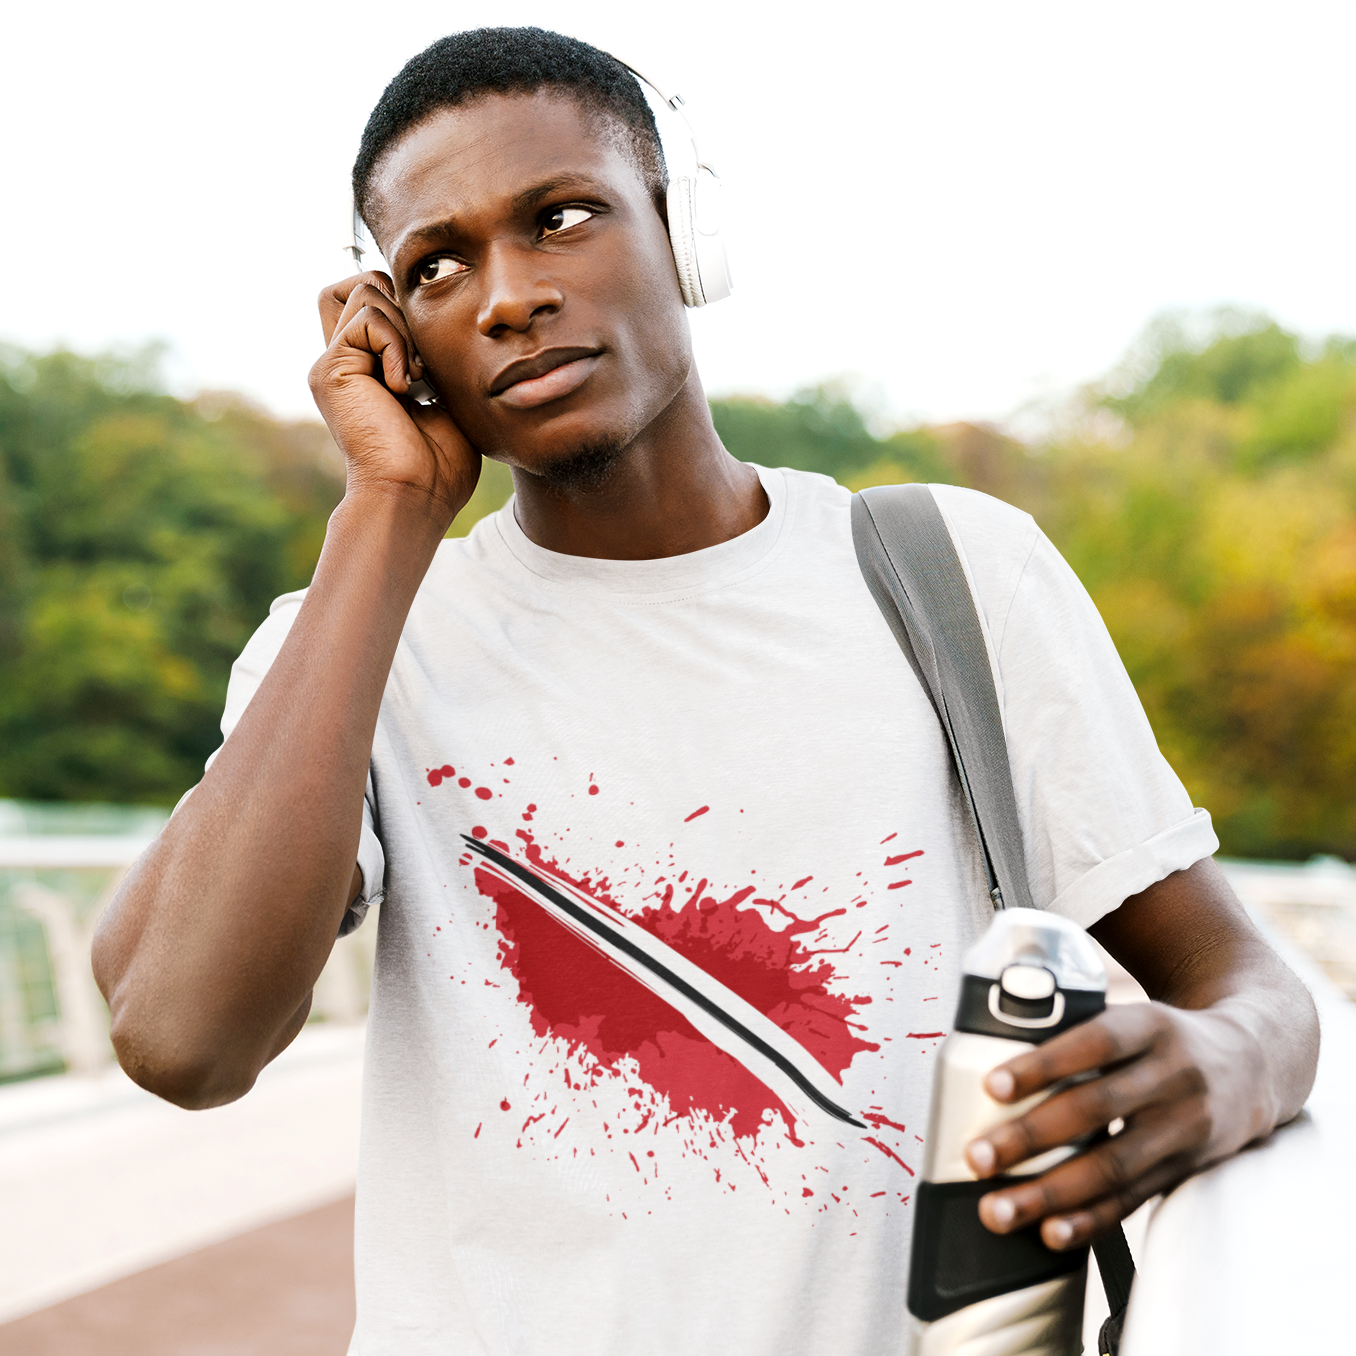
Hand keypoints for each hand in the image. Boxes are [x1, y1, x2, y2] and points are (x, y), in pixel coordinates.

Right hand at [309, 271, 479, 522]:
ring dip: (404, 328)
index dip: (403, 305)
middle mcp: (345, 362)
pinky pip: (367, 316)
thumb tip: (435, 318)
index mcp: (368, 369)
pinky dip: (397, 346)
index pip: (371, 300)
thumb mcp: (445, 398)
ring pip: (366, 289)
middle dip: (404, 306)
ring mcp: (333, 364)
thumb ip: (432, 356)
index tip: (430, 356)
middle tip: (423, 364)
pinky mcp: (330, 369)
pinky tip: (404, 388)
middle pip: (362, 282)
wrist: (417, 495)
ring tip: (415, 378)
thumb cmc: (441, 464)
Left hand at [963, 999, 1269, 1249]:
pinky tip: (1051, 1232)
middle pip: (1096, 1109)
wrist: (1255, 1062)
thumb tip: (992, 1038)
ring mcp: (1184, 1127)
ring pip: (1113, 1166)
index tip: (992, 1086)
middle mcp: (1173, 1076)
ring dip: (1050, 1193)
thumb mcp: (1135, 1015)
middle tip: (977, 1157)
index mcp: (1150, 1025)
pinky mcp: (1187, 1169)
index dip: (1044, 1065)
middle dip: (1031, 1138)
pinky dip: (1090, 1220)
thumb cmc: (1163, 1037)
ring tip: (999, 1209)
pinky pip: (1134, 1199)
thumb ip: (1077, 1030)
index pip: (1094, 1042)